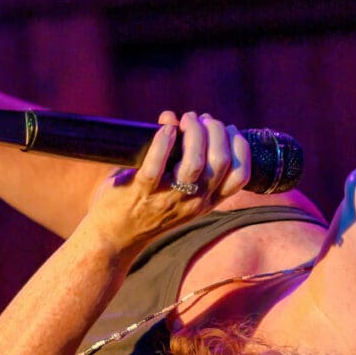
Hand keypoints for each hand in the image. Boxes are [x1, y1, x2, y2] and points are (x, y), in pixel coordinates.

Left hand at [80, 111, 250, 253]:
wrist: (114, 236)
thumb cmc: (146, 206)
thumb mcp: (179, 194)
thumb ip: (184, 160)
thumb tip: (174, 117)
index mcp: (207, 201)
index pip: (240, 175)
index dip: (239, 146)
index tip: (227, 129)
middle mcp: (194, 202)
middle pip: (221, 161)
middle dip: (216, 131)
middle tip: (201, 119)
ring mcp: (169, 199)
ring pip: (195, 163)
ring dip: (194, 132)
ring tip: (185, 120)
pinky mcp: (143, 192)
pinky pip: (157, 165)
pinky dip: (163, 141)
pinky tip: (165, 127)